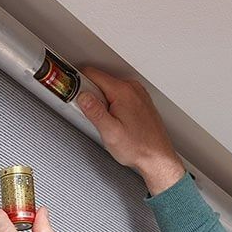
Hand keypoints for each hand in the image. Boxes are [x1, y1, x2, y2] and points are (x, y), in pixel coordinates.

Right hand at [77, 67, 185, 194]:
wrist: (158, 158)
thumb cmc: (139, 148)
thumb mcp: (110, 132)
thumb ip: (94, 111)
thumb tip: (82, 96)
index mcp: (123, 92)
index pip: (92, 73)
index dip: (78, 84)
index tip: (74, 95)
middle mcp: (132, 89)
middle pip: (100, 81)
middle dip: (91, 96)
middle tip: (95, 118)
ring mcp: (138, 94)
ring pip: (109, 90)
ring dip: (102, 103)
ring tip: (108, 123)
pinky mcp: (140, 102)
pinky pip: (119, 96)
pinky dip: (113, 106)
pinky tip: (117, 123)